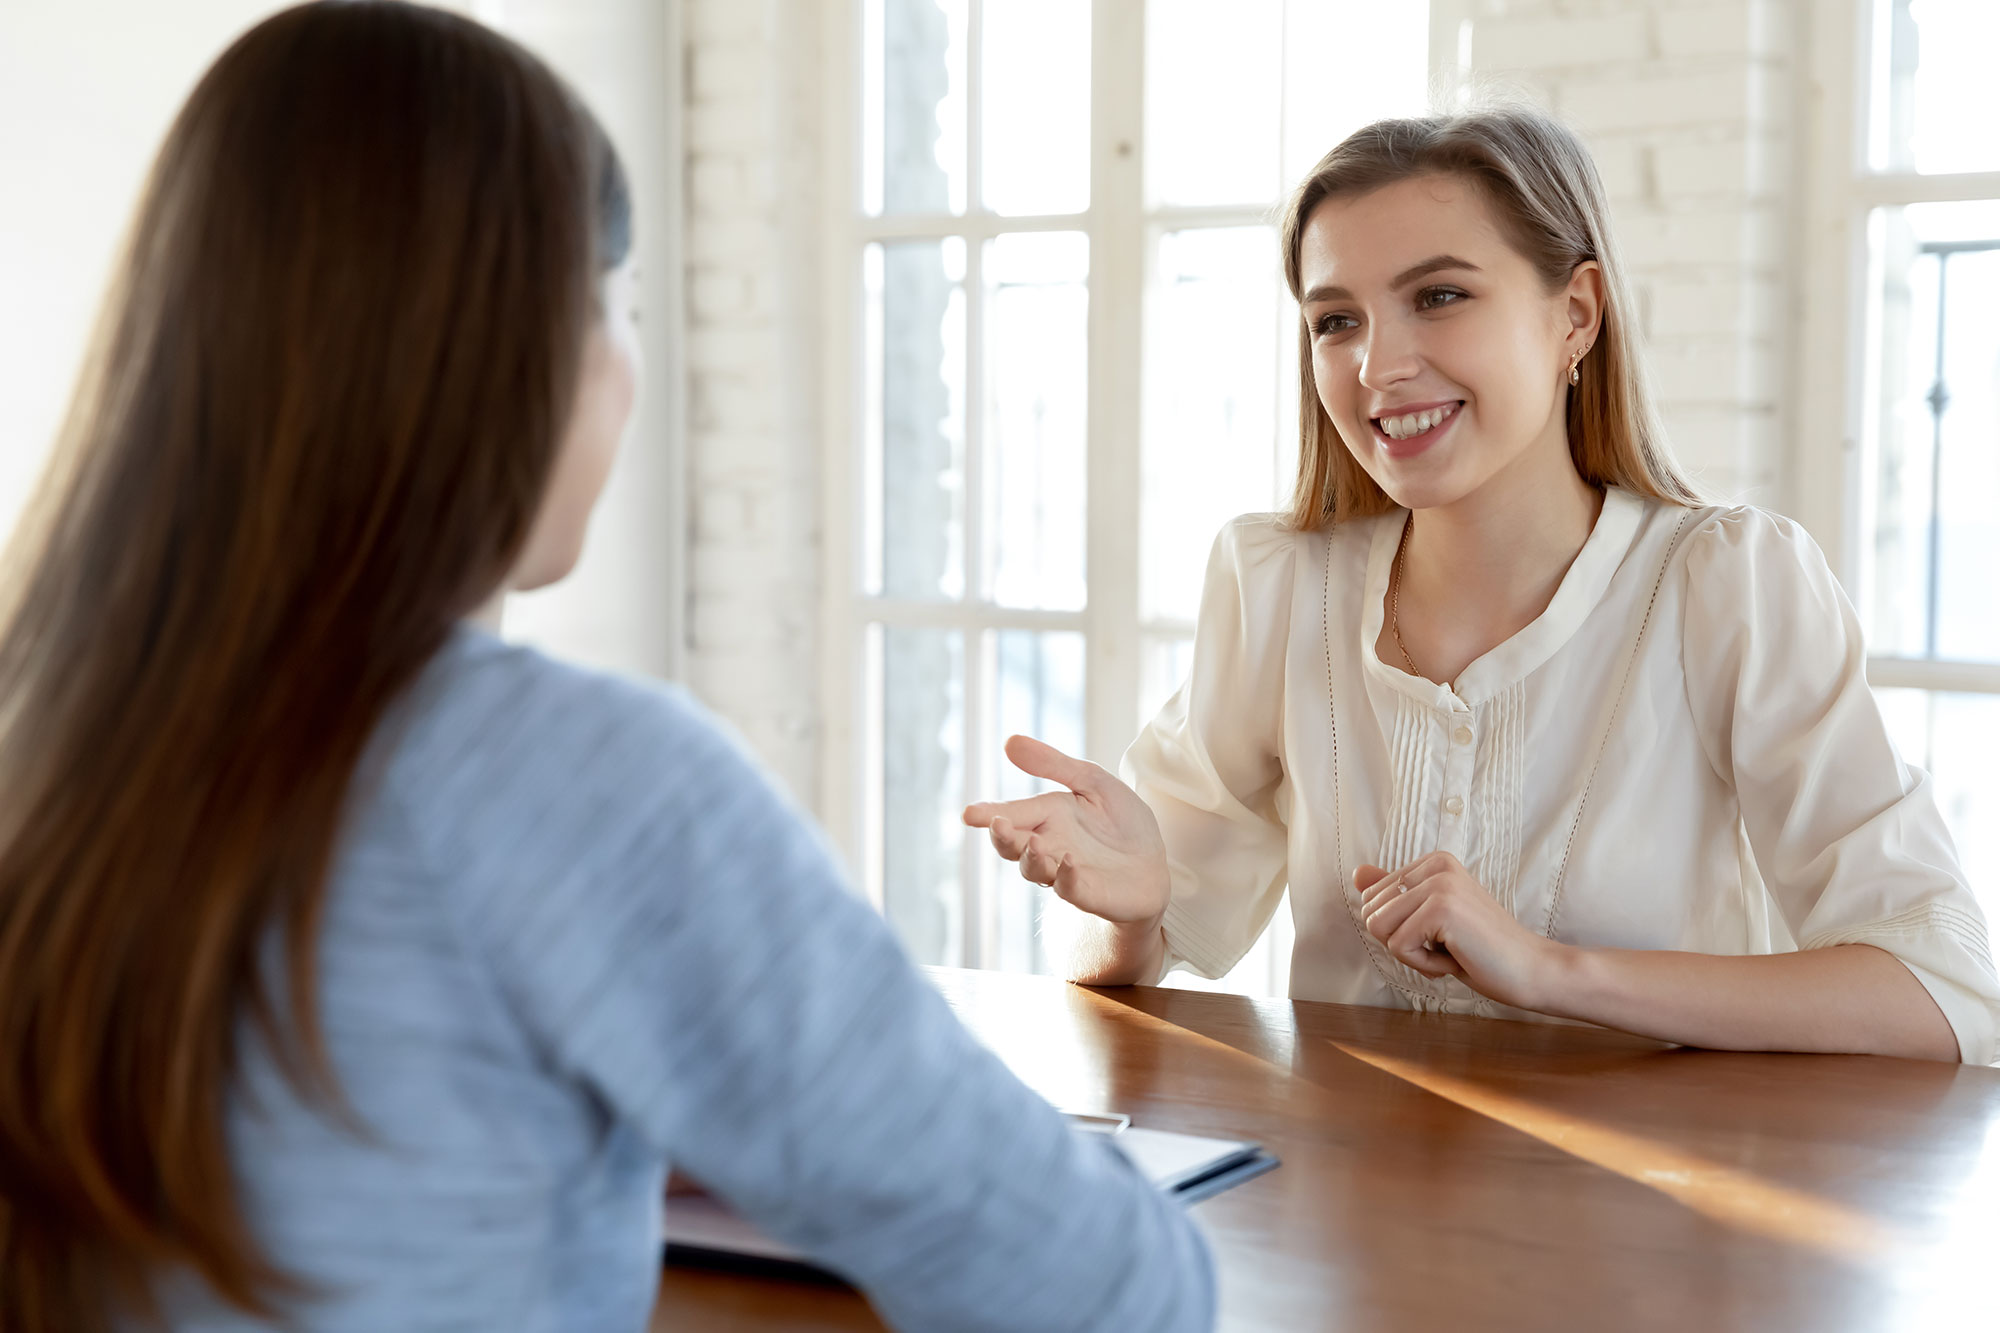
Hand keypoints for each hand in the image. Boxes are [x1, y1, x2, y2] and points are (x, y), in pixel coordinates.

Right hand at [963, 735, 1170, 926]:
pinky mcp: (1089, 894)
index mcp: (1046, 816)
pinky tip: (1070, 864)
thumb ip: (1053, 764)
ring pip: (1034, 870)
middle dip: (1003, 837)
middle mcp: (1048, 846)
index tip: (969, 814)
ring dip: (1031, 858)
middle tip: (998, 825)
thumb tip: (1009, 742)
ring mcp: (1065, 873)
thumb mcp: (1092, 782)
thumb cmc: (1121, 822)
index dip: (988, 814)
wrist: (1155, 863)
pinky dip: (1067, 878)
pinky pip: (1070, 889)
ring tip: (1034, 843)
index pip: (1010, 815)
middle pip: (1012, 846)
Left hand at [1354, 852, 1565, 1011]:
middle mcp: (1435, 864)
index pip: (1372, 900)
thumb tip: (1357, 872)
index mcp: (1433, 862)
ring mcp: (1440, 883)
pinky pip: (1398, 946)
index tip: (1441, 935)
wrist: (1530, 970)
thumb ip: (1396, 895)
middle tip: (1447, 945)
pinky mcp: (1441, 908)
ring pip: (1379, 928)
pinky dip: (1423, 964)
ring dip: (1412, 954)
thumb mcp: (1430, 920)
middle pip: (1371, 913)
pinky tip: (1457, 957)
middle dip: (1401, 942)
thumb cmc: (1481, 950)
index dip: (1399, 931)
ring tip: (1452, 949)